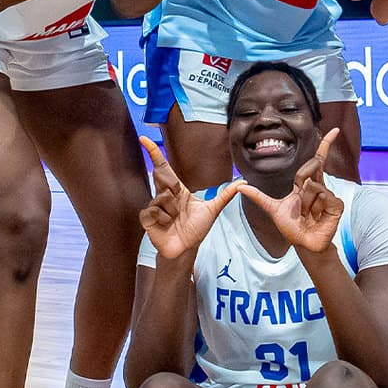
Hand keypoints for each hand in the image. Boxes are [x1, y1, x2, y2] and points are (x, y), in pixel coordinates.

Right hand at [140, 137, 241, 260]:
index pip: (164, 167)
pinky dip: (163, 219)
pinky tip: (167, 226)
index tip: (143, 138)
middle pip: (162, 179)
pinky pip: (153, 211)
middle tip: (180, 207)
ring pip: (162, 198)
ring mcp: (154, 206)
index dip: (154, 152)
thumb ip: (226, 195)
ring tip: (176, 221)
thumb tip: (243, 182)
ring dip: (172, 211)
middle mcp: (164, 195)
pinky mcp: (147, 218)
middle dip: (173, 191)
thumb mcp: (213, 210)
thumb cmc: (196, 229)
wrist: (186, 249)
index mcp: (177, 189)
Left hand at [237, 128, 343, 252]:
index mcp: (307, 184)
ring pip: (313, 185)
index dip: (325, 144)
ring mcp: (329, 196)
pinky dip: (316, 206)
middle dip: (302, 179)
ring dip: (305, 202)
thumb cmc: (292, 227)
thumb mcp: (272, 209)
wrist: (303, 244)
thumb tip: (239, 186)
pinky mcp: (336, 205)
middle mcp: (320, 186)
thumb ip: (258, 196)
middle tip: (299, 197)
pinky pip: (324, 195)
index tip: (335, 130)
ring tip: (306, 214)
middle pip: (312, 166)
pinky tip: (316, 216)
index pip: (317, 160)